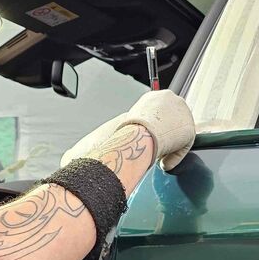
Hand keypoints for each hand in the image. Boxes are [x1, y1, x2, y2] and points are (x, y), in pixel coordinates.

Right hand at [61, 91, 194, 170]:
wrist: (138, 138)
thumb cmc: (122, 137)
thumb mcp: (102, 137)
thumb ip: (88, 147)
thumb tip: (68, 159)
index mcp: (150, 98)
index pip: (156, 111)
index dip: (153, 127)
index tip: (149, 140)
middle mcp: (167, 99)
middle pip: (169, 119)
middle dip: (164, 135)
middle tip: (157, 150)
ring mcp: (181, 110)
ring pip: (178, 131)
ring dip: (171, 145)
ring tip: (162, 157)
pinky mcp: (190, 125)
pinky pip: (185, 142)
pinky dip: (178, 153)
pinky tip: (169, 162)